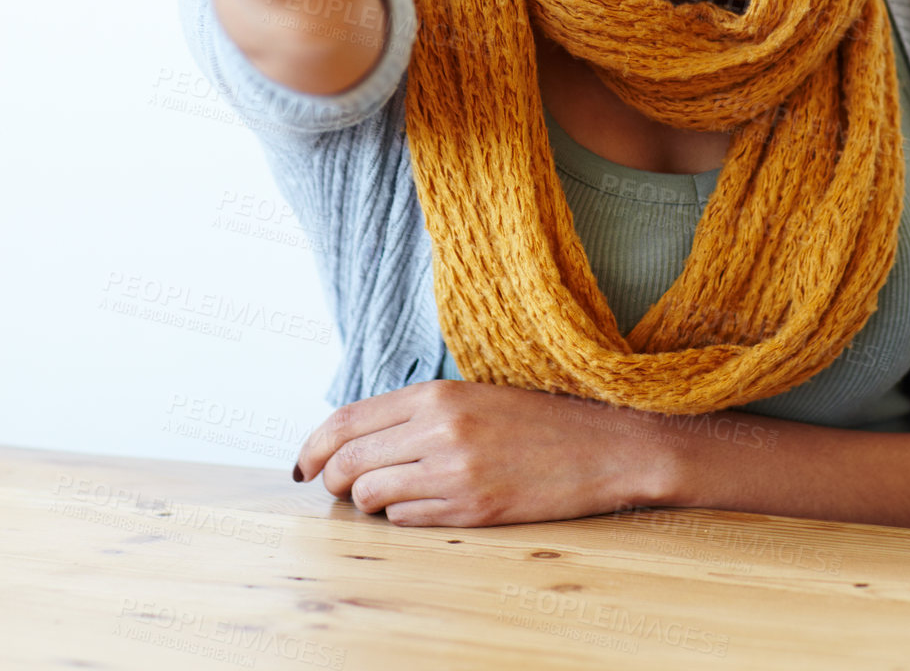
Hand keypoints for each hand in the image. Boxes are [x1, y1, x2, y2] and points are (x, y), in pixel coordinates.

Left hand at [293, 379, 667, 526]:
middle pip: (349, 461)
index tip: (303, 464)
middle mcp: (439, 429)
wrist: (602, 446)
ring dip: (368, 503)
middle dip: (333, 482)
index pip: (347, 420)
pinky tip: (421, 506)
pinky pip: (407, 520)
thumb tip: (357, 441)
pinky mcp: (472, 509)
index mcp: (437, 393)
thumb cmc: (537, 419)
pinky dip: (401, 518)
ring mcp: (455, 471)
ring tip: (386, 497)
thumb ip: (417, 412)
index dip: (314, 446)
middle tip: (339, 489)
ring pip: (372, 496)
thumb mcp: (472, 396)